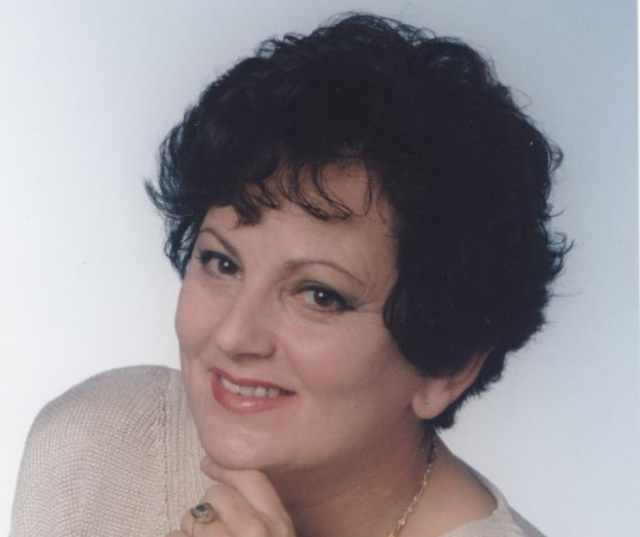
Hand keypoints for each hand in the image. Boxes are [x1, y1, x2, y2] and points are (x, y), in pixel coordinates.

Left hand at [166, 457, 295, 535]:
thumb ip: (263, 515)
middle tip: (207, 521)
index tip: (206, 463)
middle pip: (218, 494)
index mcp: (280, 524)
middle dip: (206, 505)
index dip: (225, 466)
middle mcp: (257, 532)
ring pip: (193, 516)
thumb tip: (230, 487)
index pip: (252, 477)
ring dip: (188, 528)